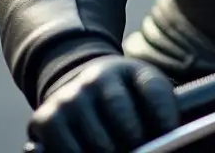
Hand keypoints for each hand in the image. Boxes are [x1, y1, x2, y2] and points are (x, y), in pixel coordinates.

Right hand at [27, 55, 178, 152]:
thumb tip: (165, 134)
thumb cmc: (122, 97)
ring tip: (116, 150)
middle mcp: (98, 78)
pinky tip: (89, 151)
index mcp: (130, 70)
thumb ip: (157, 108)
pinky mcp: (46, 117)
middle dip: (137, 145)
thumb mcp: (142, 92)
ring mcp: (71, 96)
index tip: (168, 131)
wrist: (78, 85)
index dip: (164, 114)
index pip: (154, 90)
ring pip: (100, 145)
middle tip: (139, 149)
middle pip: (127, 124)